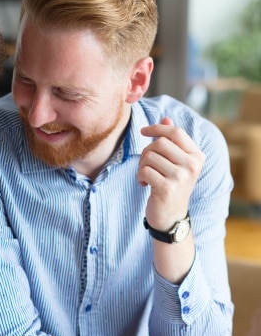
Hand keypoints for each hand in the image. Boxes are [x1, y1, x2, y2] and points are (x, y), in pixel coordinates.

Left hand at [137, 116, 204, 230]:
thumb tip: (165, 119)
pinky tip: (145, 185)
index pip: (175, 132)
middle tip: (146, 164)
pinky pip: (144, 171)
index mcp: (197, 156)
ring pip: (149, 157)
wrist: (171, 216)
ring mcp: (180, 177)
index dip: (156, 128)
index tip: (143, 131)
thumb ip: (172, 142)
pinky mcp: (166, 188)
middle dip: (146, 152)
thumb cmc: (171, 186)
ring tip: (147, 176)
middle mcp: (192, 165)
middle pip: (159, 143)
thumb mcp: (175, 163)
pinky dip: (139, 177)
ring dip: (142, 166)